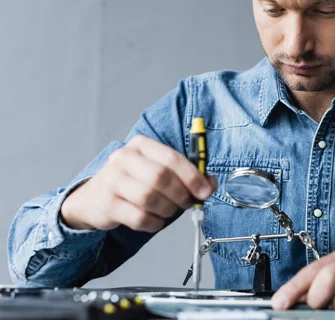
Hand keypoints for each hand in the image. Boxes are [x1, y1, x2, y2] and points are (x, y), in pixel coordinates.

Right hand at [60, 135, 216, 232]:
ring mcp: (112, 180)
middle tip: (187, 204)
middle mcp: (124, 158)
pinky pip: (139, 217)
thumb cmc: (134, 182)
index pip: (172, 158)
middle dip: (181, 194)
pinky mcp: (106, 204)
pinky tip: (155, 221)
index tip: (205, 191)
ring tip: (170, 211)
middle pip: (161, 177)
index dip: (192, 176)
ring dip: (168, 209)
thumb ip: (186, 174)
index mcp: (141, 145)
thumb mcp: (158, 170)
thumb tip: (210, 185)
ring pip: (149, 198)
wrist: (92, 199)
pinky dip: (154, 223)